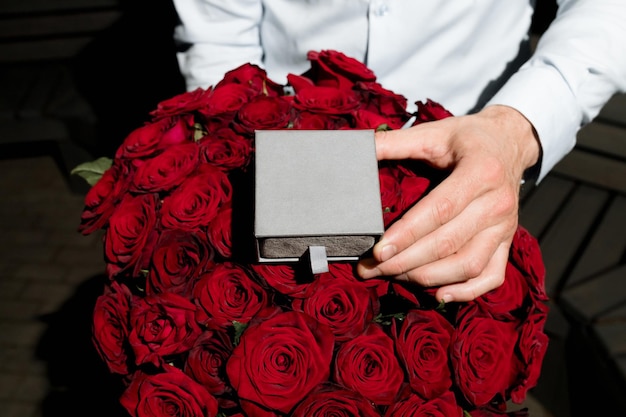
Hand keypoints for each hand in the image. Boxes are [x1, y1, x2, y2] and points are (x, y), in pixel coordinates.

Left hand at [356, 105, 540, 301]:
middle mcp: (497, 203)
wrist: (509, 142)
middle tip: (370, 268)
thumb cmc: (468, 138)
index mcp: (481, 172)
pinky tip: (439, 294)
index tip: (378, 251)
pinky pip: (491, 276)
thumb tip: (357, 147)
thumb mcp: (434, 133)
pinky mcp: (506, 241)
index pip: (440, 210)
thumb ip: (395, 141)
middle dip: (405, 261)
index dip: (407, 234)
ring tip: (393, 276)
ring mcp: (505, 227)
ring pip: (468, 264)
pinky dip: (466, 291)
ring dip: (427, 277)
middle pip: (448, 243)